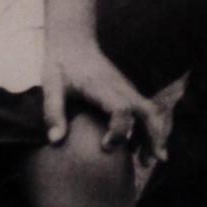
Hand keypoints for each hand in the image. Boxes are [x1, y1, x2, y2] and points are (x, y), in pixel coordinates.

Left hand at [42, 35, 171, 162]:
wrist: (74, 44)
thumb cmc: (62, 65)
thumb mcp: (52, 86)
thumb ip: (53, 111)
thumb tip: (55, 140)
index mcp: (103, 87)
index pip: (121, 109)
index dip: (118, 130)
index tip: (106, 147)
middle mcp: (122, 88)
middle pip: (148, 111)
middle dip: (153, 136)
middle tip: (148, 162)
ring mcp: (128, 90)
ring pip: (152, 112)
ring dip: (155, 136)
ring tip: (147, 162)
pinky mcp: (128, 93)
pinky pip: (146, 111)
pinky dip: (148, 130)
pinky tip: (137, 149)